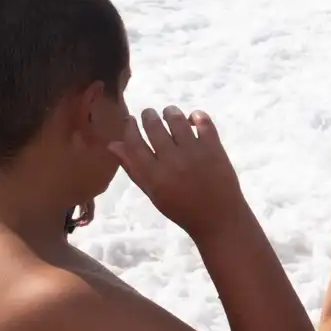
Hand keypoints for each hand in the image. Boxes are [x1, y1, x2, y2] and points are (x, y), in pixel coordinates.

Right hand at [110, 107, 250, 240]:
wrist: (218, 218)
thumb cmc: (182, 208)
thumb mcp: (153, 193)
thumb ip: (134, 169)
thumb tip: (113, 144)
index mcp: (154, 175)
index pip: (134, 143)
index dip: (129, 127)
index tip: (130, 119)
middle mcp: (172, 161)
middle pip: (154, 127)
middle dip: (148, 115)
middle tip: (149, 114)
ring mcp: (194, 153)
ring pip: (176, 120)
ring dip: (170, 112)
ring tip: (169, 113)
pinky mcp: (214, 149)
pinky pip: (203, 123)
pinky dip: (197, 116)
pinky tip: (193, 119)